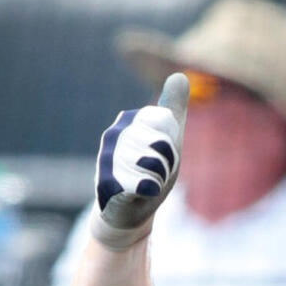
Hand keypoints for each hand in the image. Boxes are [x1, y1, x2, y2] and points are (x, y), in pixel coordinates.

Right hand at [92, 72, 188, 252]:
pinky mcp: (106, 181)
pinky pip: (142, 184)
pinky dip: (147, 192)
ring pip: (153, 164)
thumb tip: (179, 74)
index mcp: (131, 119)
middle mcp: (115, 132)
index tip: (163, 155)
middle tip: (153, 173)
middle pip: (162, 144)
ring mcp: (108, 156)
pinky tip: (136, 194)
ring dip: (156, 179)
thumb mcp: (168, 138)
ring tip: (143, 183)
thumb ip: (173, 109)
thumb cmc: (150, 172)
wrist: (130, 210)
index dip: (171, 145)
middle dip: (165, 165)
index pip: (167, 123)